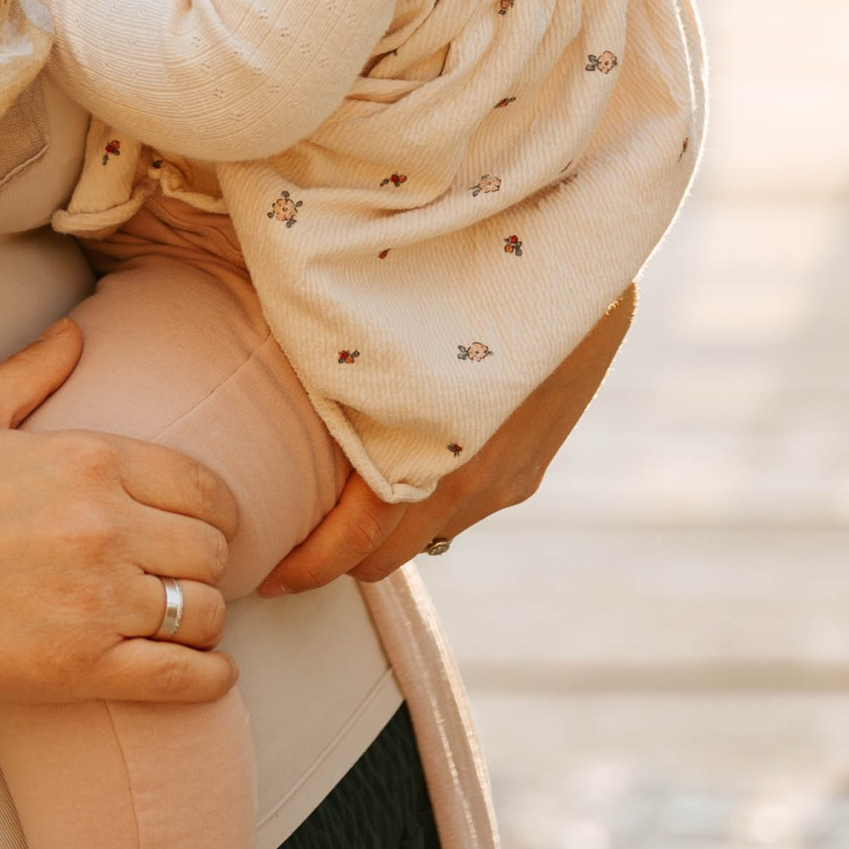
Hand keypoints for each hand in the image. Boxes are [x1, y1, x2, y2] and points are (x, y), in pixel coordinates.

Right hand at [0, 315, 238, 706]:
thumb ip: (32, 370)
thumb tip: (76, 333)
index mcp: (88, 458)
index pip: (202, 486)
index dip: (219, 511)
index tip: (211, 528)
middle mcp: (104, 525)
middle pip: (211, 550)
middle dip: (208, 565)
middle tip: (188, 577)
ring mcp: (96, 600)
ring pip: (205, 612)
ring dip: (203, 620)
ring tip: (183, 624)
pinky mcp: (80, 668)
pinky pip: (182, 677)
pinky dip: (208, 677)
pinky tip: (204, 673)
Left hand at [258, 289, 636, 592]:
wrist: (579, 270)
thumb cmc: (472, 279)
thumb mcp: (397, 324)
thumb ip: (346, 373)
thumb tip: (284, 379)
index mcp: (428, 447)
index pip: (357, 538)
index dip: (308, 567)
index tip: (269, 579)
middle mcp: (470, 480)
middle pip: (387, 557)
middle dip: (339, 557)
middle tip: (295, 538)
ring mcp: (505, 482)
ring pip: (426, 533)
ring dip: (386, 528)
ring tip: (345, 496)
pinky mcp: (528, 474)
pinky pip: (463, 508)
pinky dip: (428, 501)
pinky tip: (410, 462)